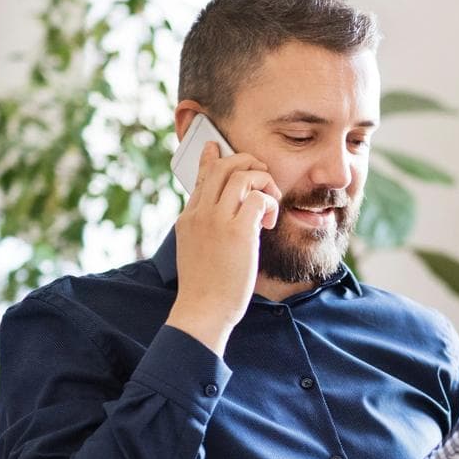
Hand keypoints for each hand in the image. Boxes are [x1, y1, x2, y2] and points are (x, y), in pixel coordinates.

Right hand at [166, 141, 280, 355]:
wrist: (202, 310)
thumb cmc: (204, 288)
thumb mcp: (196, 251)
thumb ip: (204, 230)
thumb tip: (220, 220)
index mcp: (188, 218)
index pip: (202, 176)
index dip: (213, 158)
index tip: (217, 147)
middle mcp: (200, 213)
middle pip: (223, 166)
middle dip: (247, 163)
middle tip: (262, 177)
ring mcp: (217, 221)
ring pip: (242, 175)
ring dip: (263, 182)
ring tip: (270, 202)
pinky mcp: (238, 232)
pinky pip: (259, 198)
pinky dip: (270, 203)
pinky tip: (269, 223)